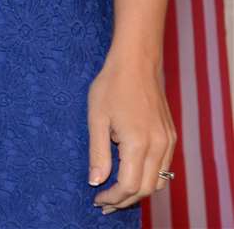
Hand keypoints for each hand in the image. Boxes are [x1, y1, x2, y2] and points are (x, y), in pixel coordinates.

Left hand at [89, 50, 175, 213]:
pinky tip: (131, 177)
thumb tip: (95, 181)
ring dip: (137, 192)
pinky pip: (163, 168)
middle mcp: (159, 146)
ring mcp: (168, 142)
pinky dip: (148, 178)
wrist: (137, 63)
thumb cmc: (111, 86)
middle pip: (145, 188)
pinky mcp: (171, 137)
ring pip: (158, 181)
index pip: (129, 185)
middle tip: (104, 204)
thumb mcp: (96, 119)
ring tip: (116, 195)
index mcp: (138, 143)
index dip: (113, 197)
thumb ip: (97, 153)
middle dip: (124, 200)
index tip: (97, 199)